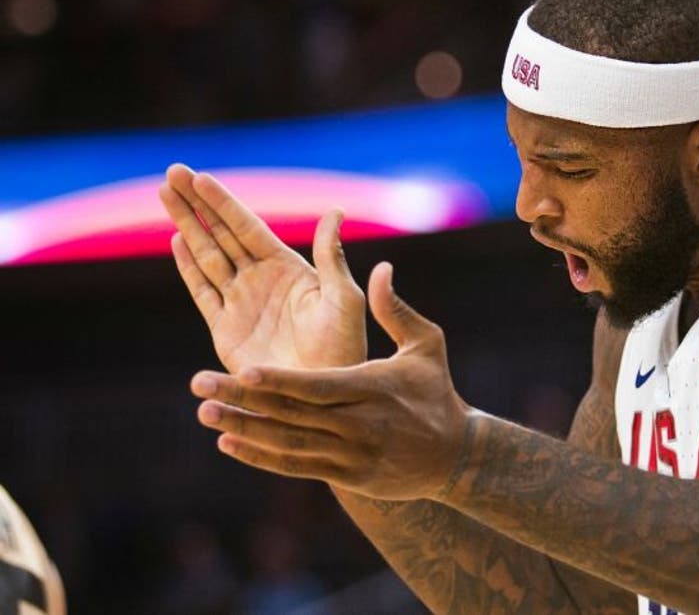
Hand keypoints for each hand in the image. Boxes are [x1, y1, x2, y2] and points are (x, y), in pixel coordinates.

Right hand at [159, 164, 365, 370]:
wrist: (322, 397)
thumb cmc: (343, 348)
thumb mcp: (343, 298)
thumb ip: (331, 256)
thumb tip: (335, 211)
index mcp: (288, 269)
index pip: (248, 227)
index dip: (223, 202)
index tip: (199, 177)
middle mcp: (261, 280)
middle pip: (221, 234)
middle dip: (196, 204)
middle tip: (171, 172)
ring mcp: (241, 303)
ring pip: (206, 256)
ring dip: (186, 225)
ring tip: (165, 194)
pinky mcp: (225, 330)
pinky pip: (203, 291)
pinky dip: (189, 267)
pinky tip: (176, 240)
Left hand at [190, 262, 471, 500]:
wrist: (455, 457)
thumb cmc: (437, 392)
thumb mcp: (427, 345)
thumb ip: (396, 310)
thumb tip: (380, 267)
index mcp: (373, 389)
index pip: (317, 386)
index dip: (279, 381)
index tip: (242, 369)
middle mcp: (359, 425)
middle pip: (292, 414)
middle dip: (243, 400)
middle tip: (199, 384)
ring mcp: (350, 455)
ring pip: (287, 443)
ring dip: (244, 429)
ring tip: (205, 413)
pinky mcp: (345, 476)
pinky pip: (295, 466)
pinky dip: (261, 457)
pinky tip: (229, 443)